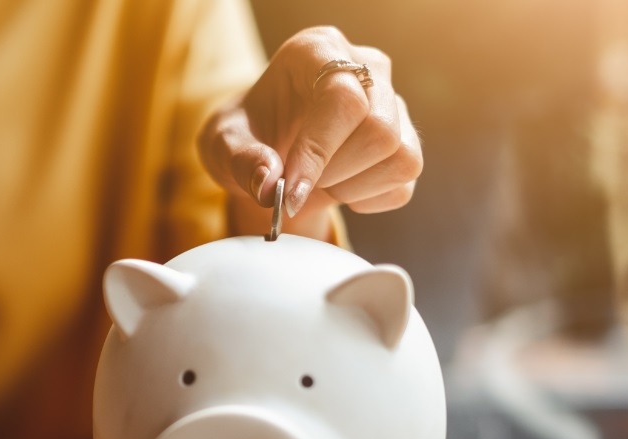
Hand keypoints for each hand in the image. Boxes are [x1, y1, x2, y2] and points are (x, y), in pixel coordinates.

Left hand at [198, 27, 421, 236]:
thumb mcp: (222, 145)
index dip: (319, 149)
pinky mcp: (406, 140)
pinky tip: (338, 187)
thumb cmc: (246, 136)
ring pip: (401, 156)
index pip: (342, 96)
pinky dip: (367, 200)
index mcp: (317, 50)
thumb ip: (239, 160)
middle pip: (379, 129)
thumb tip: (269, 183)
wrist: (267, 152)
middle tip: (296, 181)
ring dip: (351, 186)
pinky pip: (403, 183)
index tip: (290, 188)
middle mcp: (366, 67)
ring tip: (317, 180)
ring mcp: (393, 103)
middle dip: (333, 171)